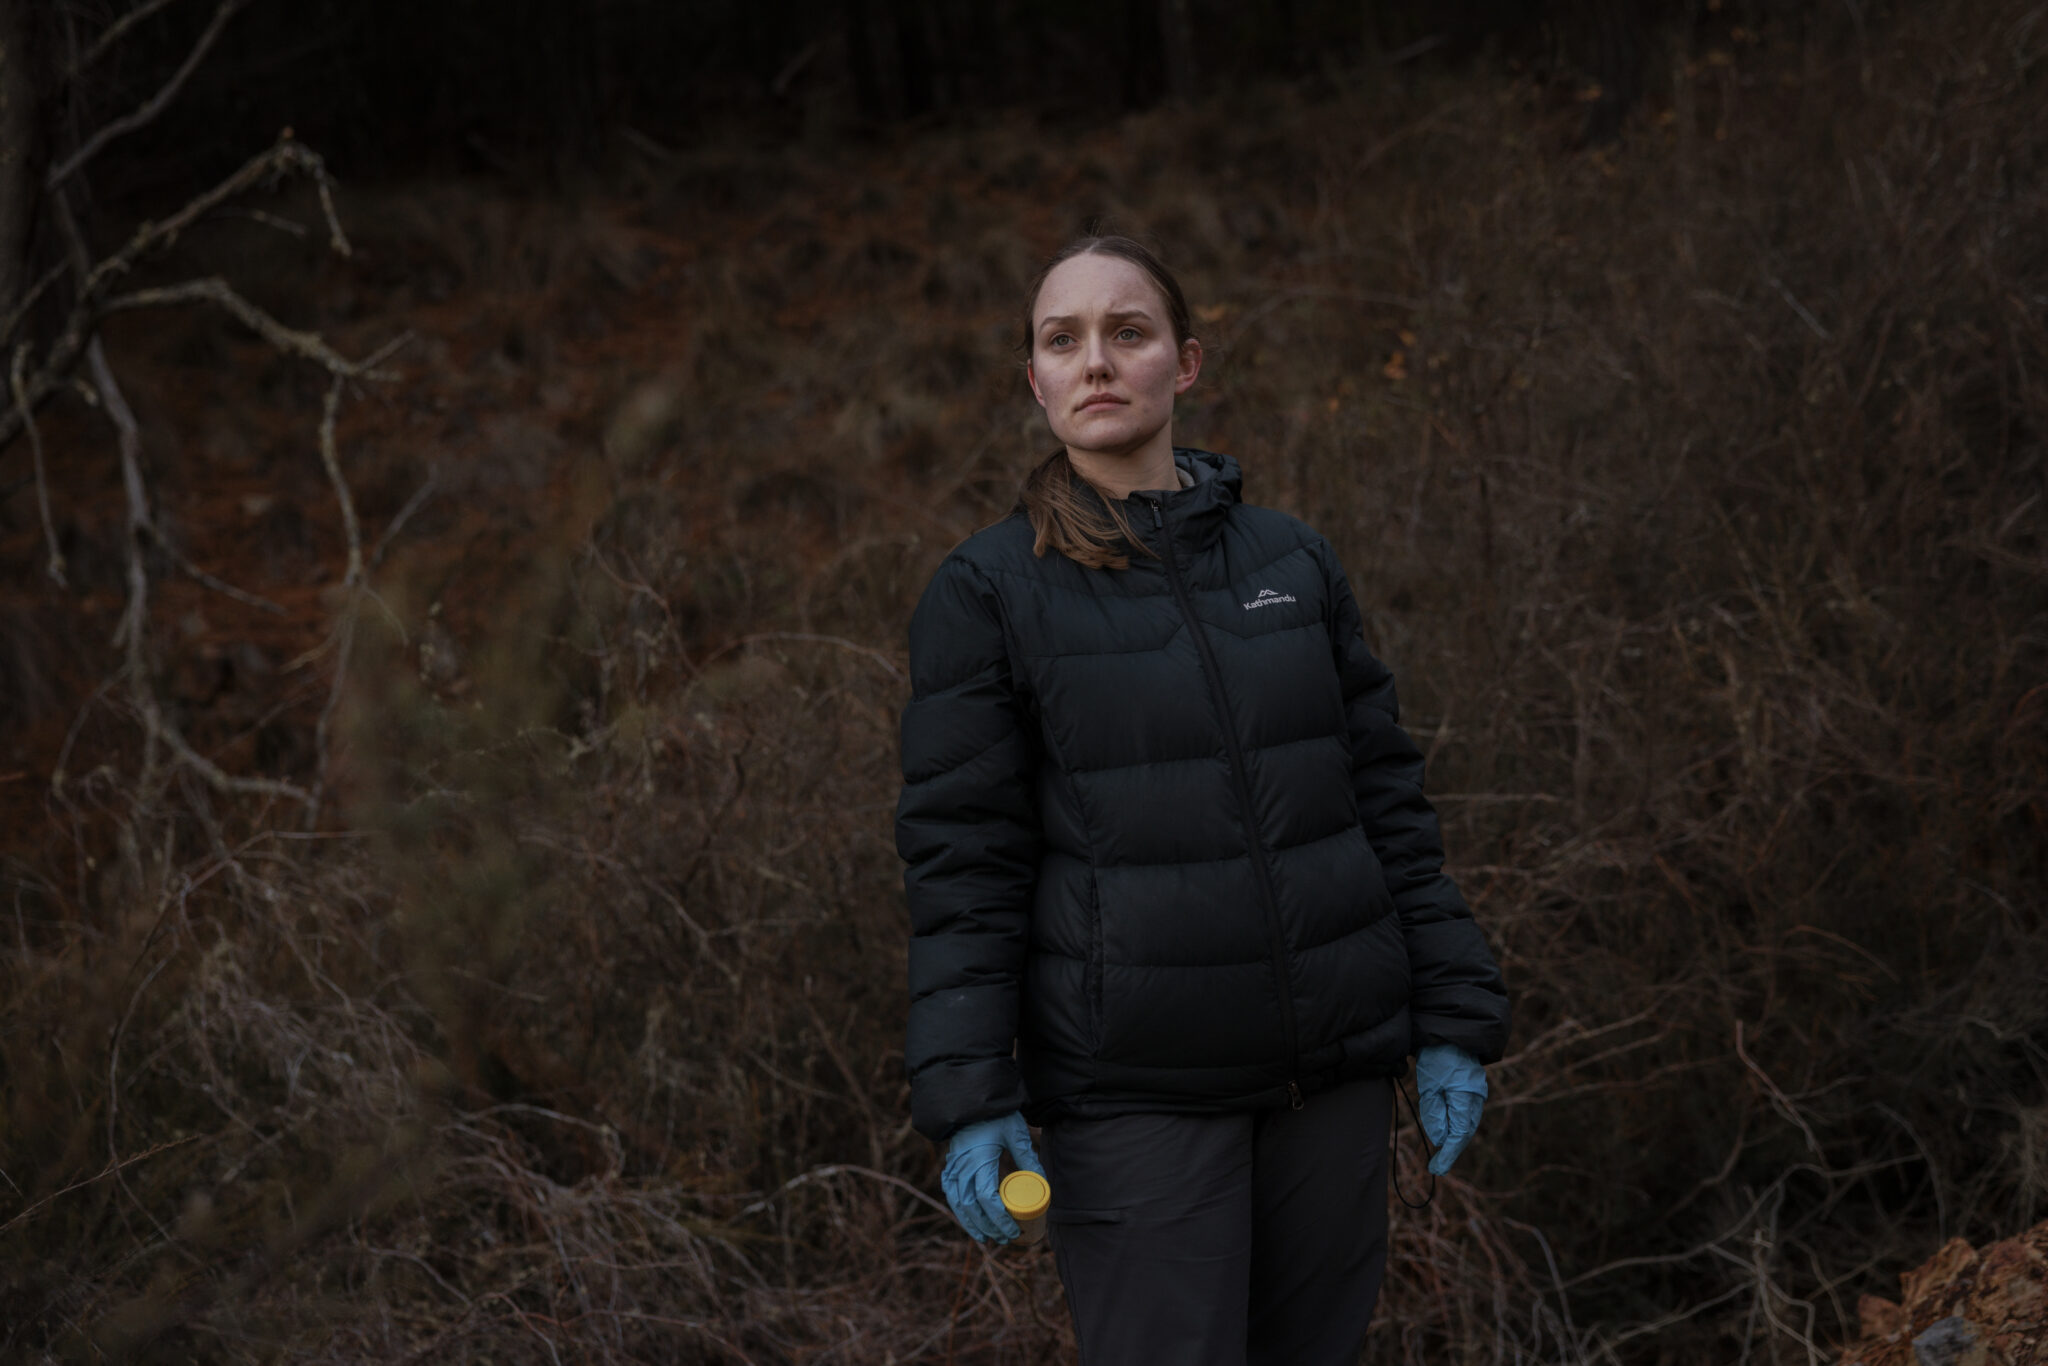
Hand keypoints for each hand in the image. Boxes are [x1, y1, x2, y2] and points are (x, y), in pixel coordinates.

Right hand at [940, 1111, 1043, 1242]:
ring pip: (957, 1203)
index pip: (987, 1199)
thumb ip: (1028, 1158)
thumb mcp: (1016, 1133)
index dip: (1000, 1219)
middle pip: (971, 1207)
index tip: (1013, 1230)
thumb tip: (1043, 1185)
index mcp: (980, 1160)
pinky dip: (958, 1209)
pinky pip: (950, 1192)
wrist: (972, 1098)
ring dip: (970, 1223)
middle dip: (988, 1227)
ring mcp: (953, 1166)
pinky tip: (967, 1218)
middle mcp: (963, 1166)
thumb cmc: (997, 1115)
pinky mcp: (950, 1164)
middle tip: (1005, 1239)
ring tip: (985, 1239)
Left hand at [1415, 1043, 1487, 1175]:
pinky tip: (1447, 1131)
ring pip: (1467, 1122)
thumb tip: (1439, 1140)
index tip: (1436, 1169)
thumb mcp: (1429, 1085)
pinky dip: (1457, 1124)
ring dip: (1455, 1138)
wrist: (1451, 1030)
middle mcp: (1476, 1097)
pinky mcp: (1472, 1087)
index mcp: (1467, 1097)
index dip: (1448, 1155)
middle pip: (1466, 1131)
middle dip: (1452, 1150)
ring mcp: (1476, 1092)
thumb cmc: (1437, 1056)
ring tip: (1441, 1153)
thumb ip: (1434, 1113)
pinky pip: (1466, 1112)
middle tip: (1437, 1166)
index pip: (1459, 1135)